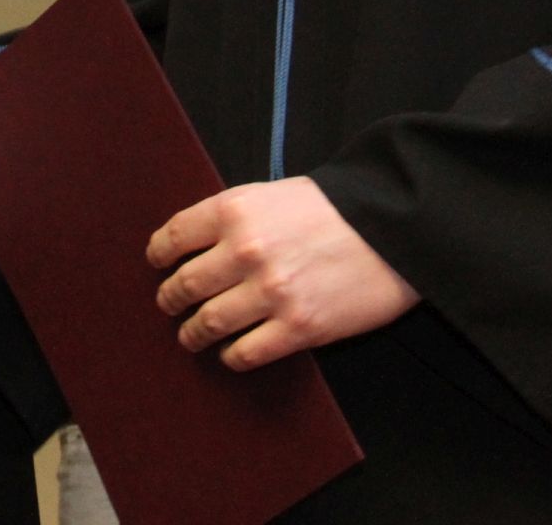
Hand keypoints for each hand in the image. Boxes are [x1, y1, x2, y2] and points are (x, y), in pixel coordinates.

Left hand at [147, 177, 417, 370]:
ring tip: (191, 335)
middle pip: (185, 284)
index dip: (159, 254)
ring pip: (208, 323)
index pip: (174, 236)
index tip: (157, 264)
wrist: (393, 230)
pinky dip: (231, 356)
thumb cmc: (335, 210)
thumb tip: (198, 243)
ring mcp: (270, 292)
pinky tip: (231, 353)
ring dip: (193, 333)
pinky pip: (245, 353)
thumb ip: (235, 217)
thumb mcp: (274, 195)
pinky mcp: (297, 328)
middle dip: (170, 298)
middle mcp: (246, 251)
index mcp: (235, 210)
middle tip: (169, 304)